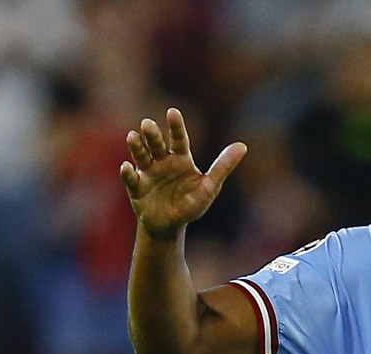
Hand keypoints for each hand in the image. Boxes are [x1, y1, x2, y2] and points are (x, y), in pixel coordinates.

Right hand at [120, 108, 245, 239]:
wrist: (170, 225)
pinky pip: (131, 179)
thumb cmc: (191, 203)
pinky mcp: (136, 188)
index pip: (179, 139)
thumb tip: (243, 146)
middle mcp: (162, 161)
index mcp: (180, 158)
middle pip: (156, 144)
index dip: (176, 126)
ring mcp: (147, 173)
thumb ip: (223, 166)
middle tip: (148, 124)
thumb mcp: (210, 187)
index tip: (172, 112)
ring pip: (141, 156)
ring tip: (133, 136)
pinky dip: (128, 173)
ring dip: (137, 147)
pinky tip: (127, 166)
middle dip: (152, 135)